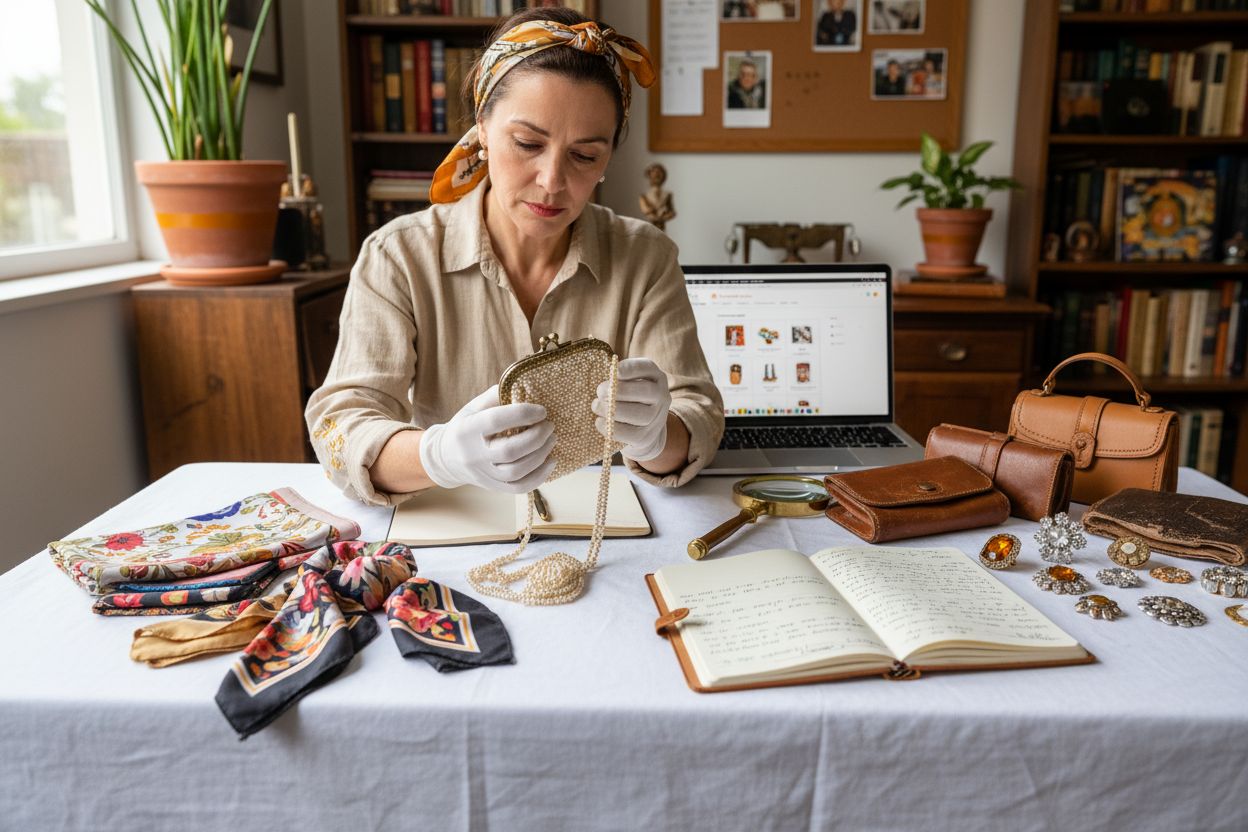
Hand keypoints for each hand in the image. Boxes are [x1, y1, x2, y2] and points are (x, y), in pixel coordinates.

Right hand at [419, 386, 555, 492]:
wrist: (445, 457)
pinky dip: (539, 477)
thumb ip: (496, 397)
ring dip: (540, 455)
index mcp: (467, 430)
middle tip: (549, 425)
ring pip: (516, 471)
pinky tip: (550, 461)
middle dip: (536, 437)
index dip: (522, 414)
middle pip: (510, 450)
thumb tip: (524, 388)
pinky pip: (519, 487)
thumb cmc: (465, 426)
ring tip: (551, 440)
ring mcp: (483, 474)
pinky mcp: (492, 486)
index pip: (496, 421)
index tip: (542, 410)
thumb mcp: (473, 407)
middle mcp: (474, 455)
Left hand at [592, 357, 671, 461]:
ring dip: (613, 410)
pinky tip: (600, 421)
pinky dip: (611, 428)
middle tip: (600, 391)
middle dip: (619, 391)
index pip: (648, 368)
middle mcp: (662, 396)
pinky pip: (630, 433)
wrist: (644, 428)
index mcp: (656, 377)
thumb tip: (608, 380)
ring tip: (597, 406)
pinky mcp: (647, 437)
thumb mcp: (629, 383)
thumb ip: (619, 378)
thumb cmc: (630, 399)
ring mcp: (657, 418)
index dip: (631, 368)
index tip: (615, 371)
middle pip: (646, 391)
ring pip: (640, 415)